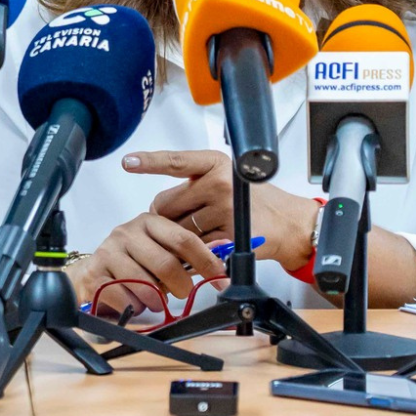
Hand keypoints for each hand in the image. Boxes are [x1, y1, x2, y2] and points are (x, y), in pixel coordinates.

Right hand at [70, 210, 227, 308]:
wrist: (90, 275)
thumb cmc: (131, 264)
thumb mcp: (159, 252)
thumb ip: (186, 255)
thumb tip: (224, 258)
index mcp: (148, 222)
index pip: (184, 239)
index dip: (207, 261)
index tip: (221, 279)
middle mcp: (126, 232)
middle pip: (166, 263)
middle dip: (181, 286)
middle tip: (182, 293)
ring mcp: (108, 252)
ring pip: (146, 285)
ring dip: (156, 300)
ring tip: (154, 300)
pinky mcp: (95, 275)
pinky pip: (126, 298)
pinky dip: (135, 307)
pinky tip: (133, 302)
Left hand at [123, 149, 322, 271]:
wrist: (288, 223)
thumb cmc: (251, 201)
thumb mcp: (225, 179)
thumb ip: (194, 186)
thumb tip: (157, 209)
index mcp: (215, 164)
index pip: (175, 162)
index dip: (149, 162)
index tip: (128, 161)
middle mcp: (219, 183)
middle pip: (165, 205)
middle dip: (167, 217)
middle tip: (189, 219)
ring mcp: (224, 209)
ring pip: (176, 230)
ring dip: (180, 238)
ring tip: (206, 232)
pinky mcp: (228, 235)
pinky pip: (193, 248)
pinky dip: (194, 253)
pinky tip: (210, 246)